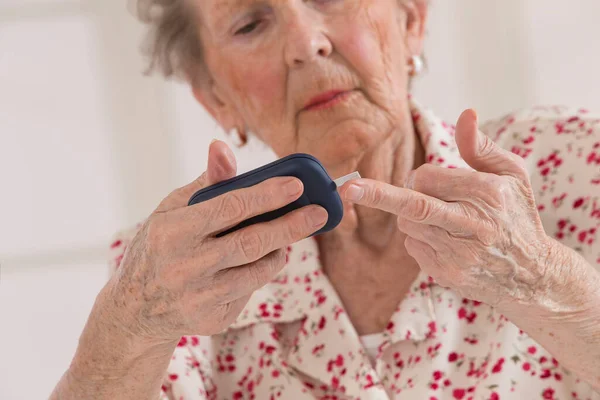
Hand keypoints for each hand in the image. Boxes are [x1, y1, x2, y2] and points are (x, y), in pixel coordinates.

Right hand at [105, 140, 327, 340]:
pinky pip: (251, 290)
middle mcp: (185, 268)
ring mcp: (200, 298)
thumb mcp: (169, 211)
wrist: (135, 311)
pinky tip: (262, 259)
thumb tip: (222, 146)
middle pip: (251, 243)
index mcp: (171, 232)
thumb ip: (204, 183)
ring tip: (288, 234)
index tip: (296, 185)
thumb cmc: (157, 249)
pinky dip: (263, 271)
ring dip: (280, 250)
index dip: (266, 196)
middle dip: (291, 225)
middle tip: (319, 212)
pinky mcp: (213, 320)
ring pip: (258, 270)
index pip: (228, 208)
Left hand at [340, 109, 555, 309]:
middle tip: (349, 188)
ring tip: (441, 219)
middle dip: (378, 194)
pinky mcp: (446, 273)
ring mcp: (458, 254)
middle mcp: (473, 226)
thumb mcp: (512, 175)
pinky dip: (420, 239)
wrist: (531, 275)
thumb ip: (481, 146)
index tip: (426, 180)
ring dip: (411, 217)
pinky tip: (445, 242)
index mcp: (488, 195)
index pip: (427, 178)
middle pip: (411, 205)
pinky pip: (413, 247)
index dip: (420, 177)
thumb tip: (466, 113)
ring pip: (407, 226)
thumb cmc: (517, 215)